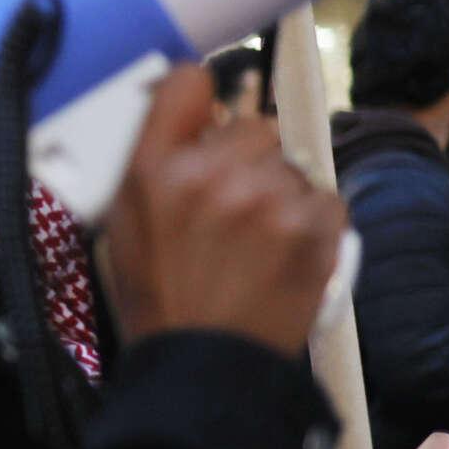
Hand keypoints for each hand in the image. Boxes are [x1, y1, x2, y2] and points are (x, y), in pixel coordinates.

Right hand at [96, 65, 346, 357]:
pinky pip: (324, 197)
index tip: (205, 118)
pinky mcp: (313, 225)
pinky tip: (284, 254)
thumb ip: (152, 164)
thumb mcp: (124, 225)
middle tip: (232, 208)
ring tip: (257, 244)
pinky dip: (312, 223)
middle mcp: (209, 173)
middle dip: (246, 159)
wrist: (204, 366)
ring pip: (290, 165)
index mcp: (153, 170)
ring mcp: (266, 197)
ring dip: (280, 194)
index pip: (187, 82)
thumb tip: (185, 115)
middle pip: (252, 125)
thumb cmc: (161, 300)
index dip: (200, 98)